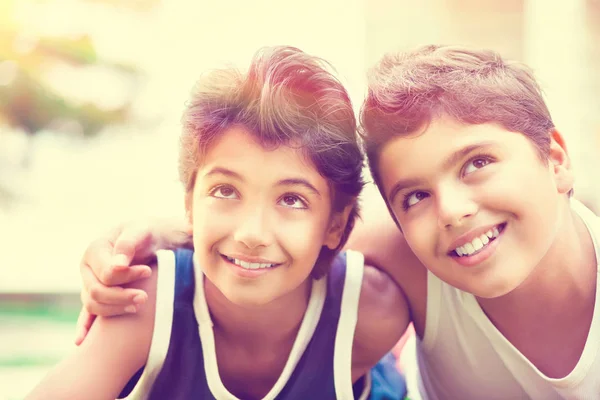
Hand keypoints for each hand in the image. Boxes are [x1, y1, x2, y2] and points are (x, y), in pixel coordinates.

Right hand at [75, 219, 190, 344]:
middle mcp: (88, 269)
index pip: (106, 273)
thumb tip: (118, 266)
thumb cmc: (148, 233)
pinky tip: (82, 341)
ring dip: (115, 309)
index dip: (127, 275)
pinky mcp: (98, 297)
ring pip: (94, 306)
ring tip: (139, 307)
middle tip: (145, 297)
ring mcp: (90, 284)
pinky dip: (84, 327)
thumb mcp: (141, 231)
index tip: (148, 271)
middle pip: (96, 292)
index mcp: (95, 250)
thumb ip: (129, 244)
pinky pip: (86, 315)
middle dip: (121, 297)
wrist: (155, 241)